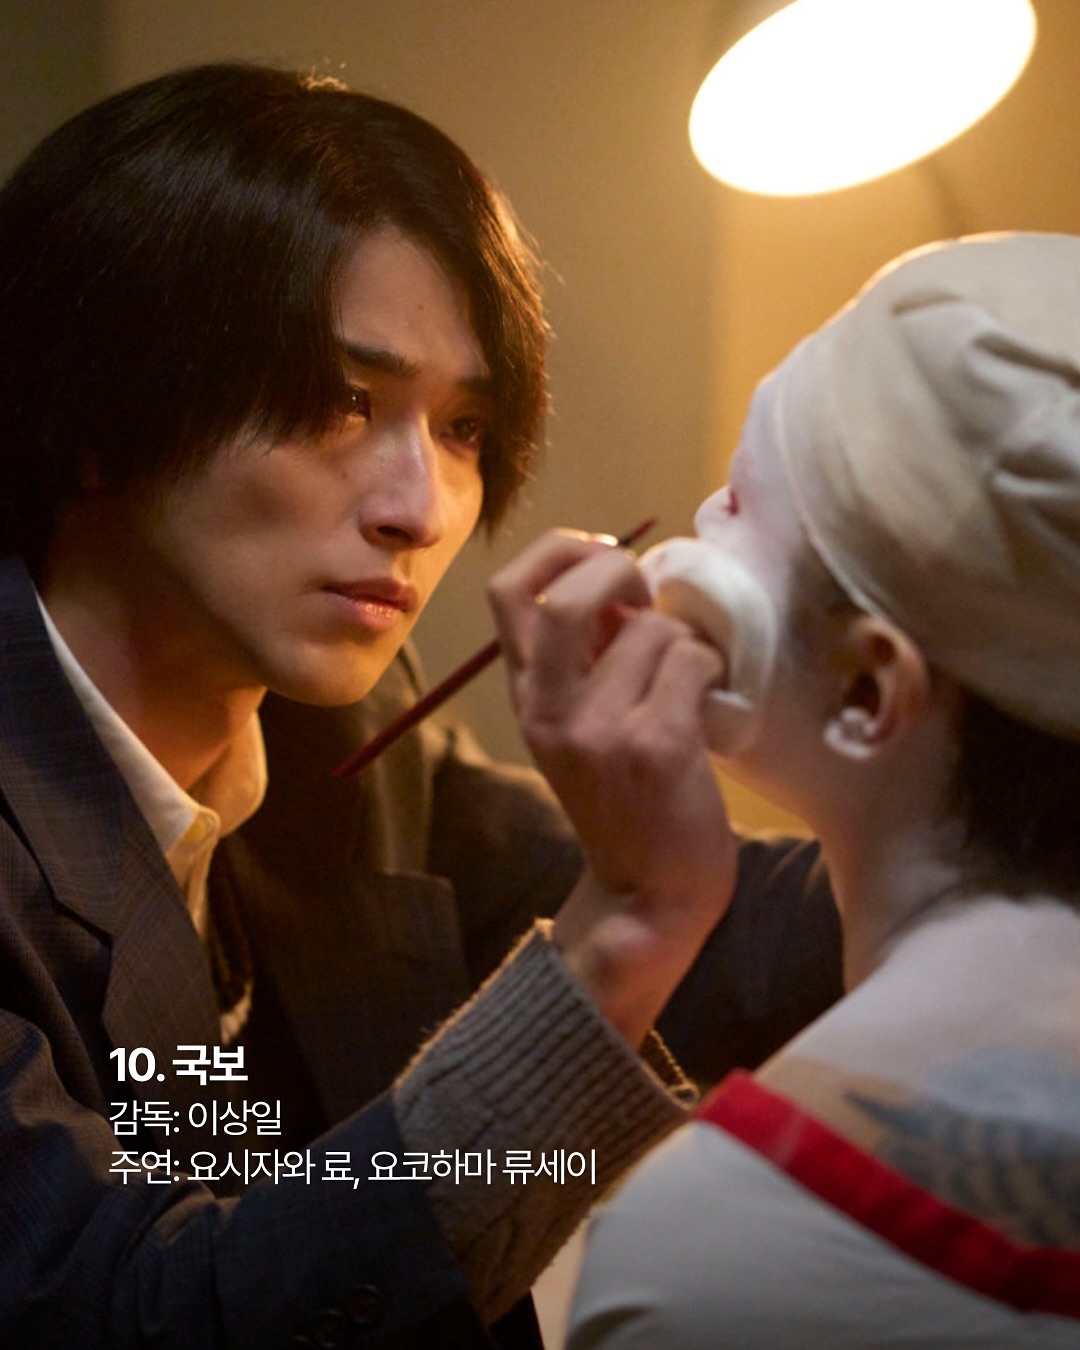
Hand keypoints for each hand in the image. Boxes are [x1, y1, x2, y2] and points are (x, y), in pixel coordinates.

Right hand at [488, 529, 736, 1043]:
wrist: (648, 898)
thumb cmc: (626, 806)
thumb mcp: (580, 730)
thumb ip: (587, 660)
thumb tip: (625, 585)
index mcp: (527, 698)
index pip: (507, 591)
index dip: (557, 550)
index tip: (602, 559)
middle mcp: (549, 710)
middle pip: (564, 596)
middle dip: (618, 572)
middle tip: (648, 598)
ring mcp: (598, 730)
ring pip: (651, 629)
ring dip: (685, 642)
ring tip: (690, 681)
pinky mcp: (653, 746)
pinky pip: (692, 662)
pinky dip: (712, 672)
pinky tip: (710, 708)